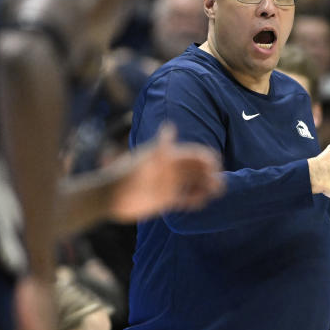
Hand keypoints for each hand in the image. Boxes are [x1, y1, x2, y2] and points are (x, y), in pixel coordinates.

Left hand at [109, 123, 224, 221]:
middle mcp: (170, 170)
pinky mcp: (165, 200)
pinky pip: (184, 199)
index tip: (216, 164)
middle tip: (220, 182)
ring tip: (215, 192)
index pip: (192, 154)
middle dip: (209, 174)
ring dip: (204, 187)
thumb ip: (160, 146)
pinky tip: (201, 203)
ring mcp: (168, 185)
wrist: (110, 196)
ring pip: (192, 184)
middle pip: (195, 170)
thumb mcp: (145, 159)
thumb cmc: (125, 174)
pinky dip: (193, 200)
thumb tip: (170, 126)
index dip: (205, 158)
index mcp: (167, 157)